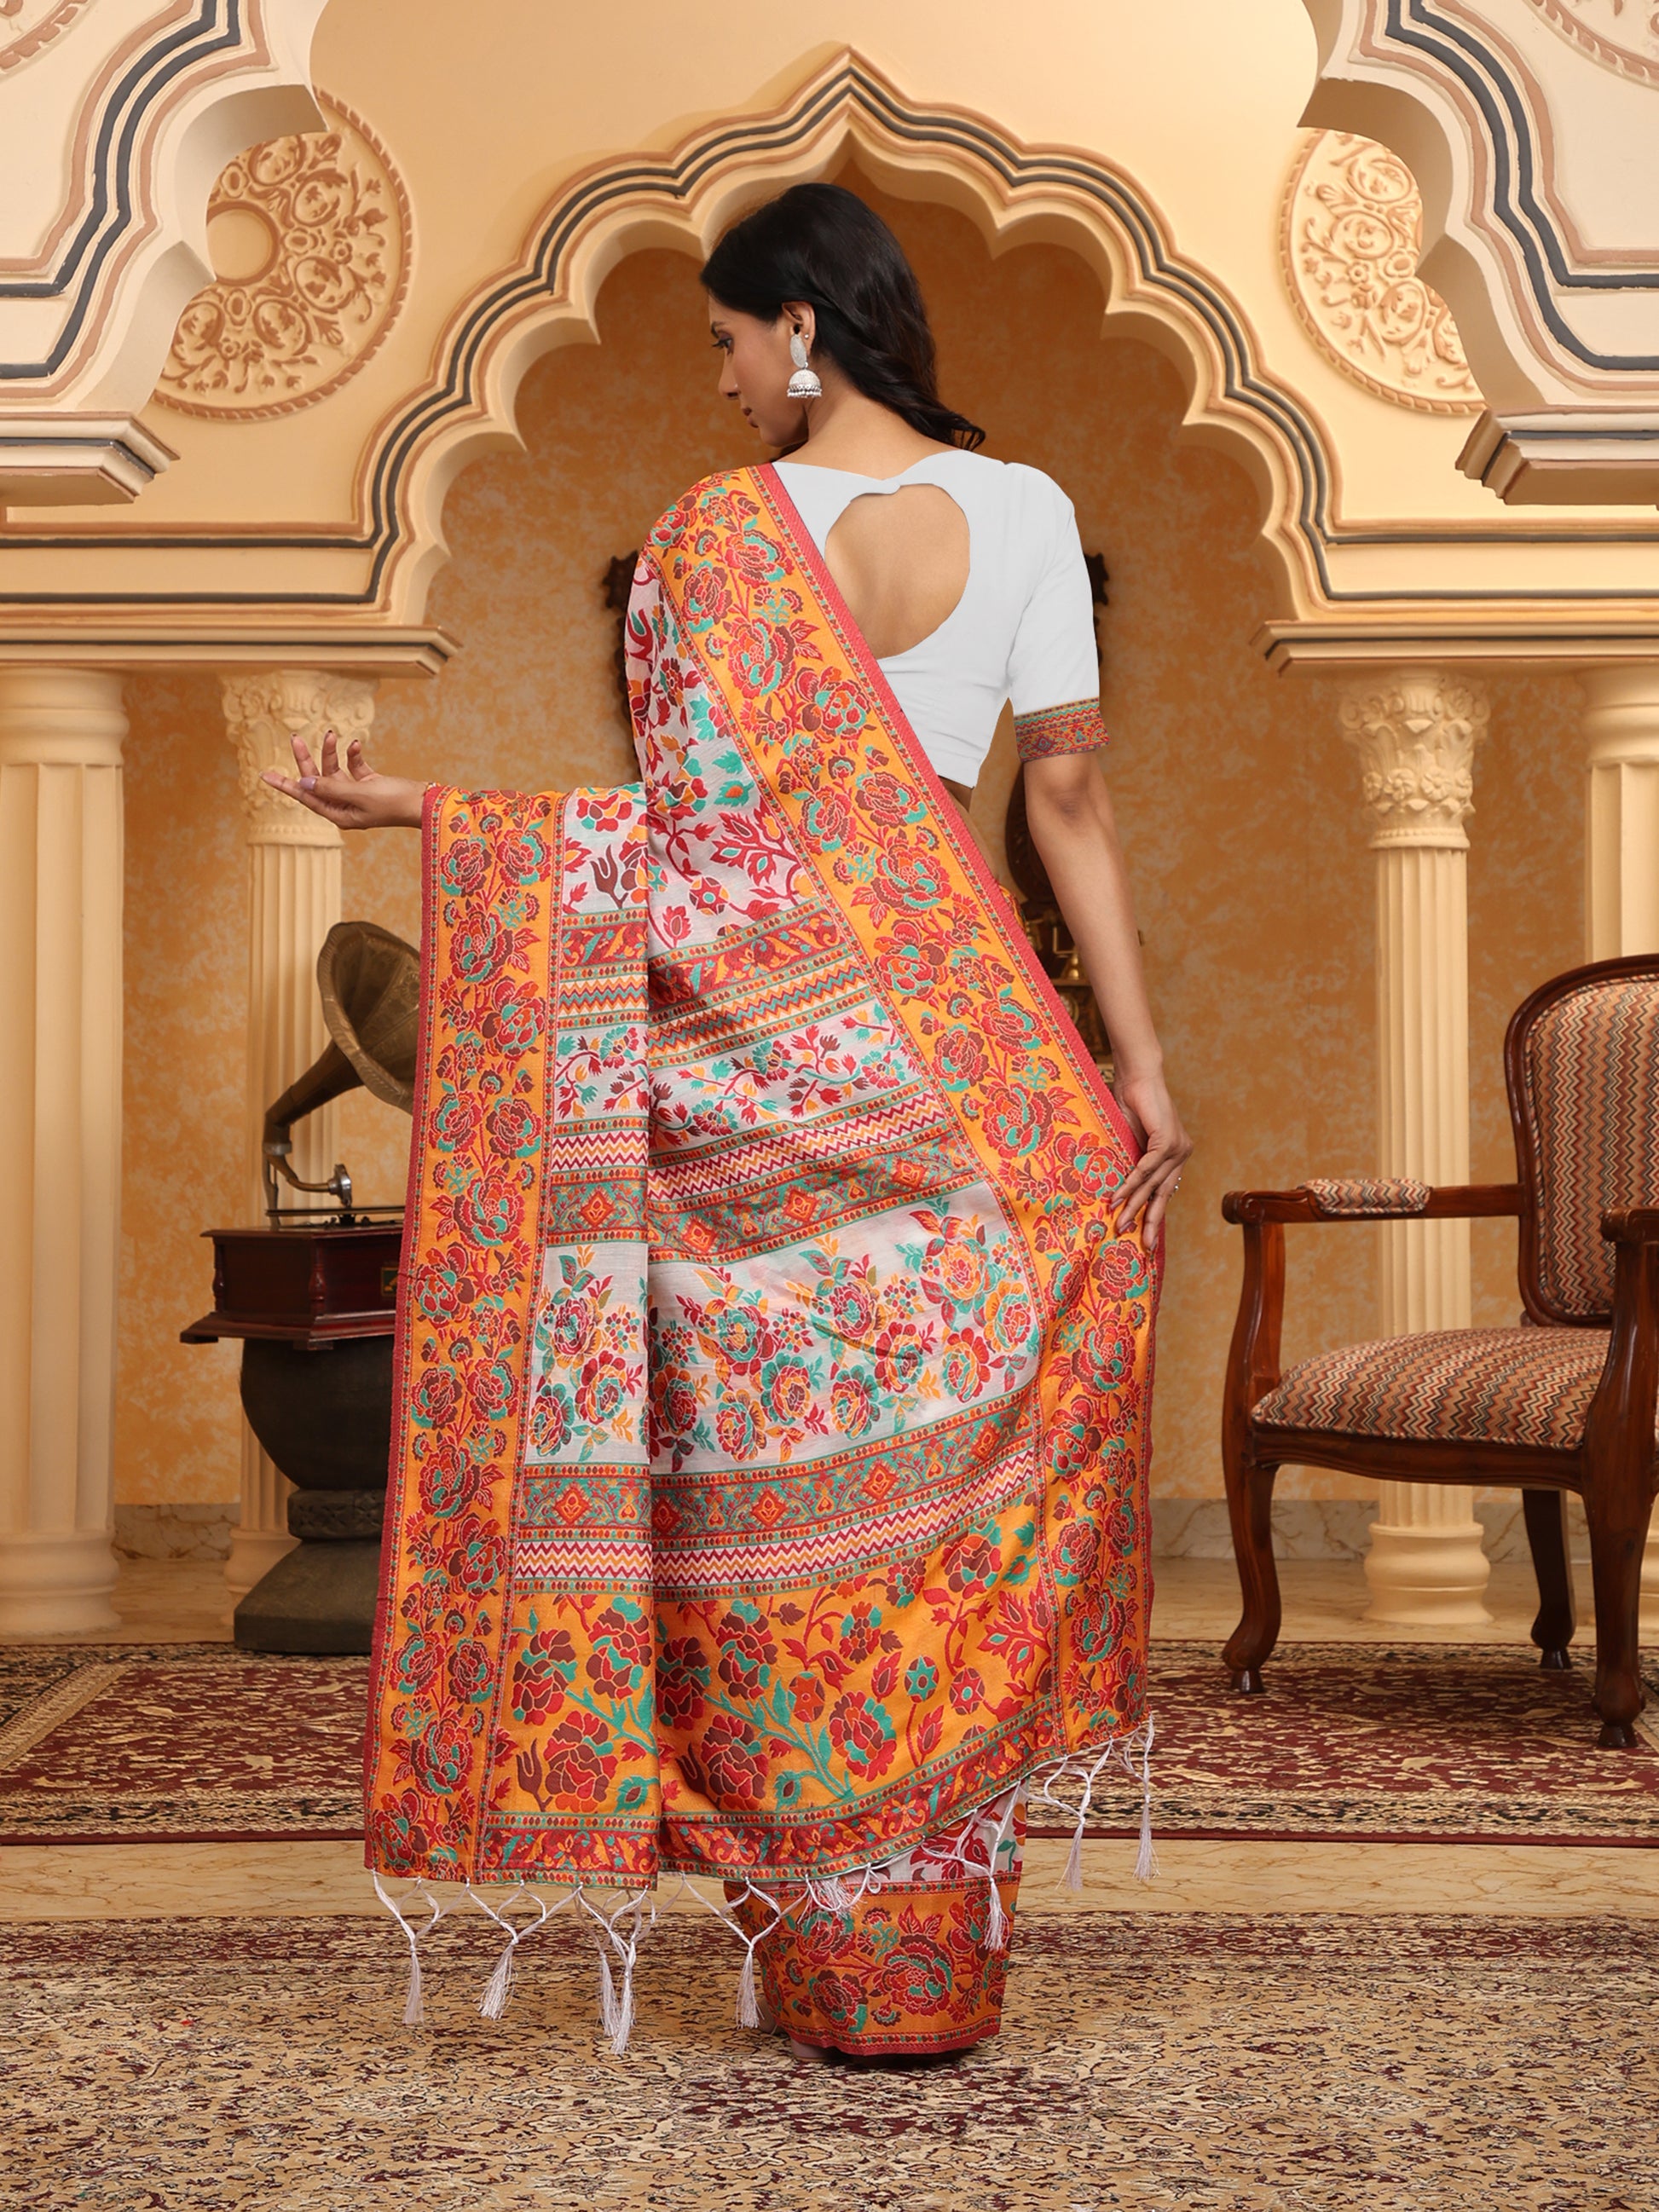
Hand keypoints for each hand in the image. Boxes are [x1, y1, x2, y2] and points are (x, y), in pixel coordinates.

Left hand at [260, 728, 424, 829]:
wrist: (423, 802)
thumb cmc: (393, 802)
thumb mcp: (360, 794)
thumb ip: (330, 788)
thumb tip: (304, 783)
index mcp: (339, 815)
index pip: (306, 797)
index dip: (285, 785)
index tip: (264, 775)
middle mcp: (345, 806)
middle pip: (317, 781)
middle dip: (307, 760)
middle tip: (294, 739)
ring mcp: (357, 796)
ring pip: (335, 771)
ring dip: (331, 752)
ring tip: (329, 733)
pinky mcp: (370, 785)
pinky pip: (353, 768)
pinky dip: (352, 755)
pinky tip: (355, 743)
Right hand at [1108, 1065, 1191, 1247]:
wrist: (1137, 1075)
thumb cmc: (1130, 1104)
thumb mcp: (1131, 1141)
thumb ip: (1131, 1162)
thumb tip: (1118, 1190)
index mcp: (1176, 1156)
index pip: (1165, 1191)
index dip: (1154, 1214)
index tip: (1145, 1236)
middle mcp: (1181, 1154)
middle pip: (1164, 1194)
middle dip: (1151, 1221)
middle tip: (1144, 1246)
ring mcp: (1177, 1147)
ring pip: (1153, 1184)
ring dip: (1134, 1205)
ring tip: (1120, 1224)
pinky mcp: (1167, 1140)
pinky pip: (1146, 1169)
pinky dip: (1131, 1184)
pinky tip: (1118, 1197)